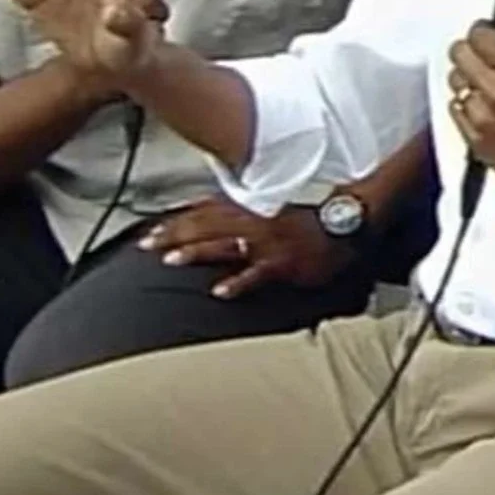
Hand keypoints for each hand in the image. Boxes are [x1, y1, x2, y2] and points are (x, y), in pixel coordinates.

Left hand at [137, 196, 355, 298]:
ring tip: (171, 259)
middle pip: (206, 226)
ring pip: (225, 245)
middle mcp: (255, 221)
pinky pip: (256, 274)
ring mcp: (268, 242)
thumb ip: (245, 206)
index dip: (177, 219)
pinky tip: (219, 291)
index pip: (206, 210)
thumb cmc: (314, 213)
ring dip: (197, 251)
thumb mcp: (276, 203)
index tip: (153, 228)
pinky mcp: (283, 263)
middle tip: (146, 244)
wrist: (348, 219)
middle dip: (174, 234)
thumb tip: (216, 207)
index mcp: (252, 207)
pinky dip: (237, 282)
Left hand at [446, 13, 494, 215]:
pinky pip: (455, 109)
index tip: (494, 34)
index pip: (480, 35)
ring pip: (454, 80)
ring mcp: (482, 120)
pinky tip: (489, 107)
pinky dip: (468, 104)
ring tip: (492, 84)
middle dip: (474, 49)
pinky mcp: (475, 140)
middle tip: (491, 56)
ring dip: (469, 77)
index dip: (487, 30)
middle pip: (459, 53)